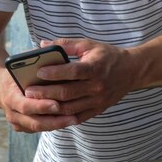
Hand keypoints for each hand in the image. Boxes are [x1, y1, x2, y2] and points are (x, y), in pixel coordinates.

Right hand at [0, 69, 78, 132]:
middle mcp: (12, 113)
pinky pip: (40, 128)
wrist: (0, 87)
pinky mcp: (24, 127)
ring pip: (39, 127)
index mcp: (10, 97)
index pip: (26, 105)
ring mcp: (17, 122)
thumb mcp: (19, 69)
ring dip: (57, 125)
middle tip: (72, 118)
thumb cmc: (15, 75)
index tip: (57, 104)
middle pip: (34, 122)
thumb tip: (55, 62)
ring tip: (74, 120)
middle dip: (54, 121)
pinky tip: (67, 120)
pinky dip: (53, 125)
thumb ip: (34, 69)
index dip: (41, 106)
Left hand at [19, 37, 135, 123]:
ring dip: (50, 107)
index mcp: (95, 68)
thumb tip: (43, 45)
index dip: (54, 73)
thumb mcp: (89, 45)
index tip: (38, 72)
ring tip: (35, 103)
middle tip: (29, 91)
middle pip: (67, 92)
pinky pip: (77, 117)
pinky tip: (49, 113)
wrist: (132, 70)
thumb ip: (66, 44)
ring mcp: (98, 100)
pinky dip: (62, 117)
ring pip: (70, 108)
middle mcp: (97, 86)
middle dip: (46, 92)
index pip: (72, 72)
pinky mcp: (98, 110)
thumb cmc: (108, 55)